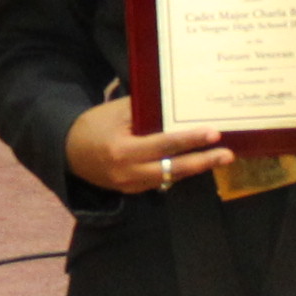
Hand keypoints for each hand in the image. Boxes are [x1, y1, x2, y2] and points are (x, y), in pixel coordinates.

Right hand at [67, 100, 234, 197]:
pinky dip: (178, 173)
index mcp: (123, 150)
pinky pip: (161, 181)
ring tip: (219, 158)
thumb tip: (176, 104)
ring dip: (195, 168)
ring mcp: (131, 185)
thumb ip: (145, 110)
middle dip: (203, 162)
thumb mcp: (116, 112)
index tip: (214, 134)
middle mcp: (129, 172)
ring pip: (171, 178)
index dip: (190, 140)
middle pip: (174, 169)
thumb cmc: (94, 125)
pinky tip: (196, 163)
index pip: (164, 144)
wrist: (68, 153)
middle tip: (228, 155)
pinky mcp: (132, 191)